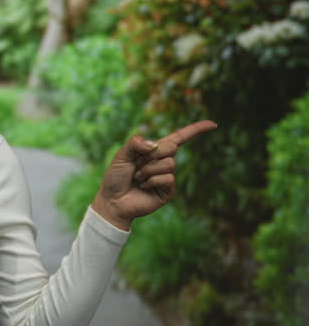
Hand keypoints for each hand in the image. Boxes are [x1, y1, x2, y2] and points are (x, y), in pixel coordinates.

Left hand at [91, 120, 217, 230]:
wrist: (113, 201)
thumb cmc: (115, 177)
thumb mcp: (121, 155)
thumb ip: (135, 144)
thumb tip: (156, 144)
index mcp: (154, 151)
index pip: (179, 138)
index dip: (195, 130)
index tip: (213, 124)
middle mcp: (163, 162)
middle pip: (172, 147)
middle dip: (153, 154)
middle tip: (137, 164)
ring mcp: (167, 177)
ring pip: (170, 164)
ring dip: (149, 170)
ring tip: (138, 177)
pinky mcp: (168, 191)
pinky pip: (168, 178)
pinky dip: (153, 180)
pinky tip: (144, 187)